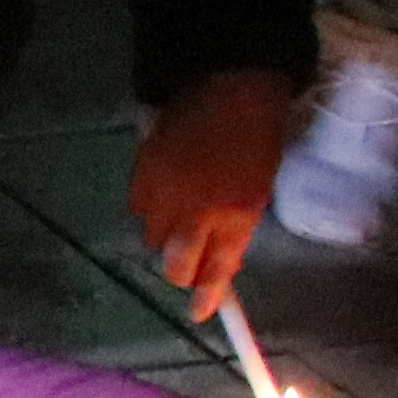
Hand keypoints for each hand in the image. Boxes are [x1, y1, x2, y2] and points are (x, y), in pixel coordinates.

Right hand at [129, 67, 290, 315]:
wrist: (229, 84)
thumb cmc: (257, 135)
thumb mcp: (258, 188)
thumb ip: (237, 229)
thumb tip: (220, 264)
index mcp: (237, 215)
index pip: (216, 272)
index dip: (207, 298)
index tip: (201, 313)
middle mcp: (198, 211)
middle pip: (176, 265)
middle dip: (181, 271)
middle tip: (188, 264)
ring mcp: (167, 193)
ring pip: (153, 238)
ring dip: (166, 234)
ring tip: (180, 214)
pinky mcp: (143, 173)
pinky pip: (139, 208)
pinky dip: (151, 207)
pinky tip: (166, 192)